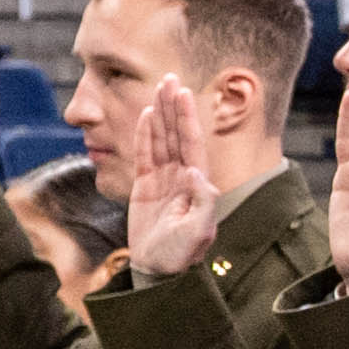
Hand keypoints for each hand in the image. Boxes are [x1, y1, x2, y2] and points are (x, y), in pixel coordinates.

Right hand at [123, 76, 219, 278]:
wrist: (160, 271)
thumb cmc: (182, 255)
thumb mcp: (198, 232)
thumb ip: (203, 203)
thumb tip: (197, 173)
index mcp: (197, 184)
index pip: (192, 143)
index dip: (187, 117)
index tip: (183, 92)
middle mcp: (182, 176)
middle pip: (177, 134)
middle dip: (174, 106)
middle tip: (170, 77)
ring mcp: (164, 179)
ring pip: (162, 139)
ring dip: (161, 114)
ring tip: (160, 88)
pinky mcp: (145, 186)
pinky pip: (145, 154)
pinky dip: (145, 134)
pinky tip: (147, 115)